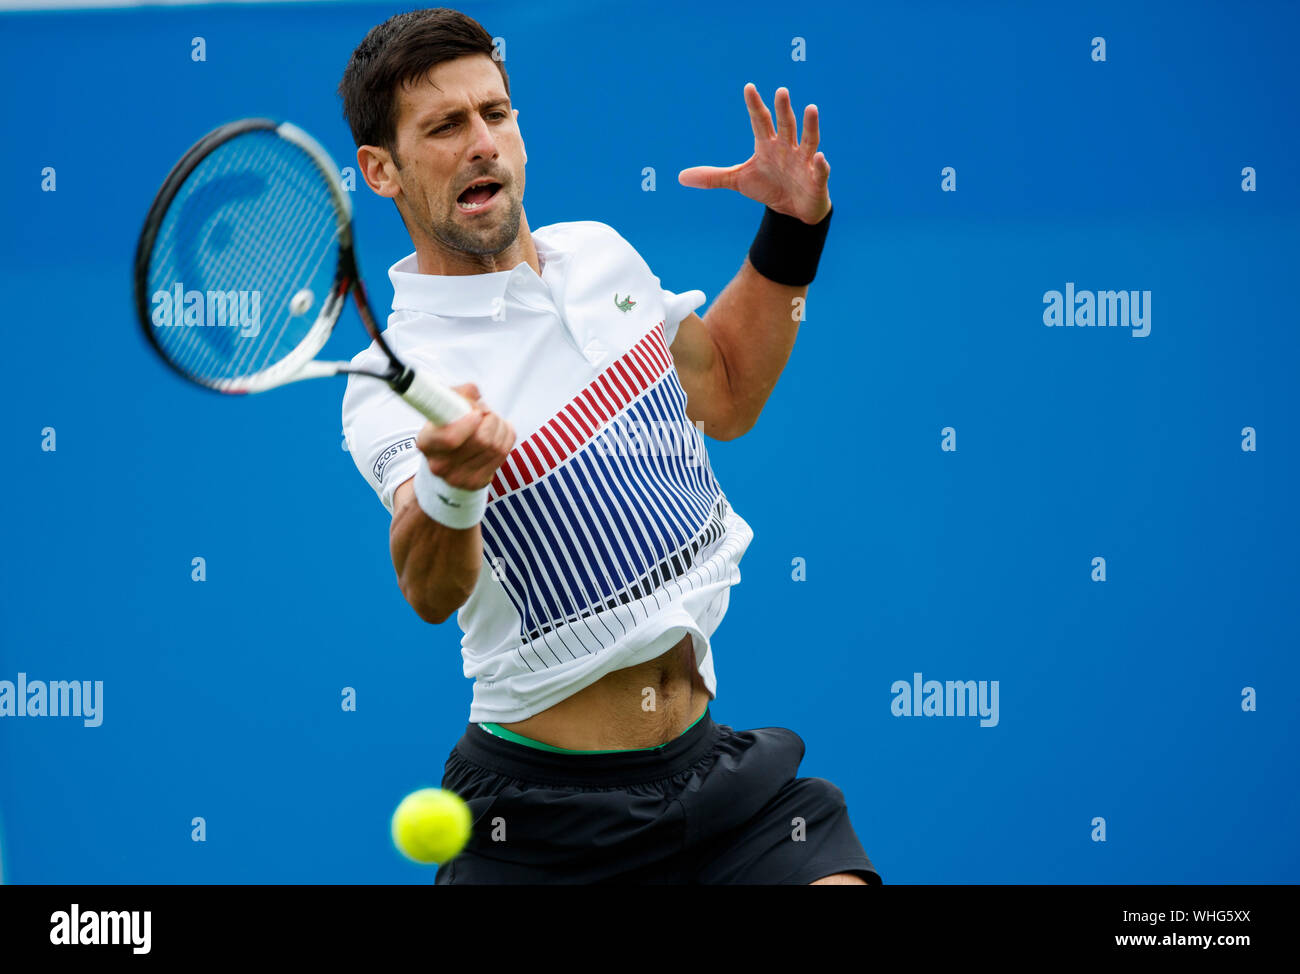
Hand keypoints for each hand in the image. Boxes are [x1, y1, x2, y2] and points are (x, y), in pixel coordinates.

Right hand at [415, 383, 514, 490]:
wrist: (446, 460)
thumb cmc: (446, 426)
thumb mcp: (443, 407)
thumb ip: (457, 394)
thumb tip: (474, 392)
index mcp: (426, 443)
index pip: (450, 438)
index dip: (468, 423)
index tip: (477, 412)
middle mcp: (439, 465)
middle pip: (481, 440)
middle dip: (490, 418)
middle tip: (486, 411)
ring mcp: (459, 478)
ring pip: (495, 446)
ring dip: (500, 425)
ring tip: (493, 419)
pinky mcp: (477, 483)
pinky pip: (503, 454)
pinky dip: (507, 437)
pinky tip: (500, 430)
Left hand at [678, 83, 830, 224]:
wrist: (793, 210)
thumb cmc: (768, 187)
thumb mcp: (738, 181)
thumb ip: (713, 176)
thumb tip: (681, 177)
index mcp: (768, 144)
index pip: (760, 121)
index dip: (754, 105)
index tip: (748, 87)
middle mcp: (787, 148)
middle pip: (785, 125)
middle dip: (783, 109)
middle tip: (781, 90)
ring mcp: (804, 162)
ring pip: (808, 140)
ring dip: (810, 126)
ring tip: (811, 108)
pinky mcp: (816, 180)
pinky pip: (819, 171)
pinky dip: (821, 165)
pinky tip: (821, 158)